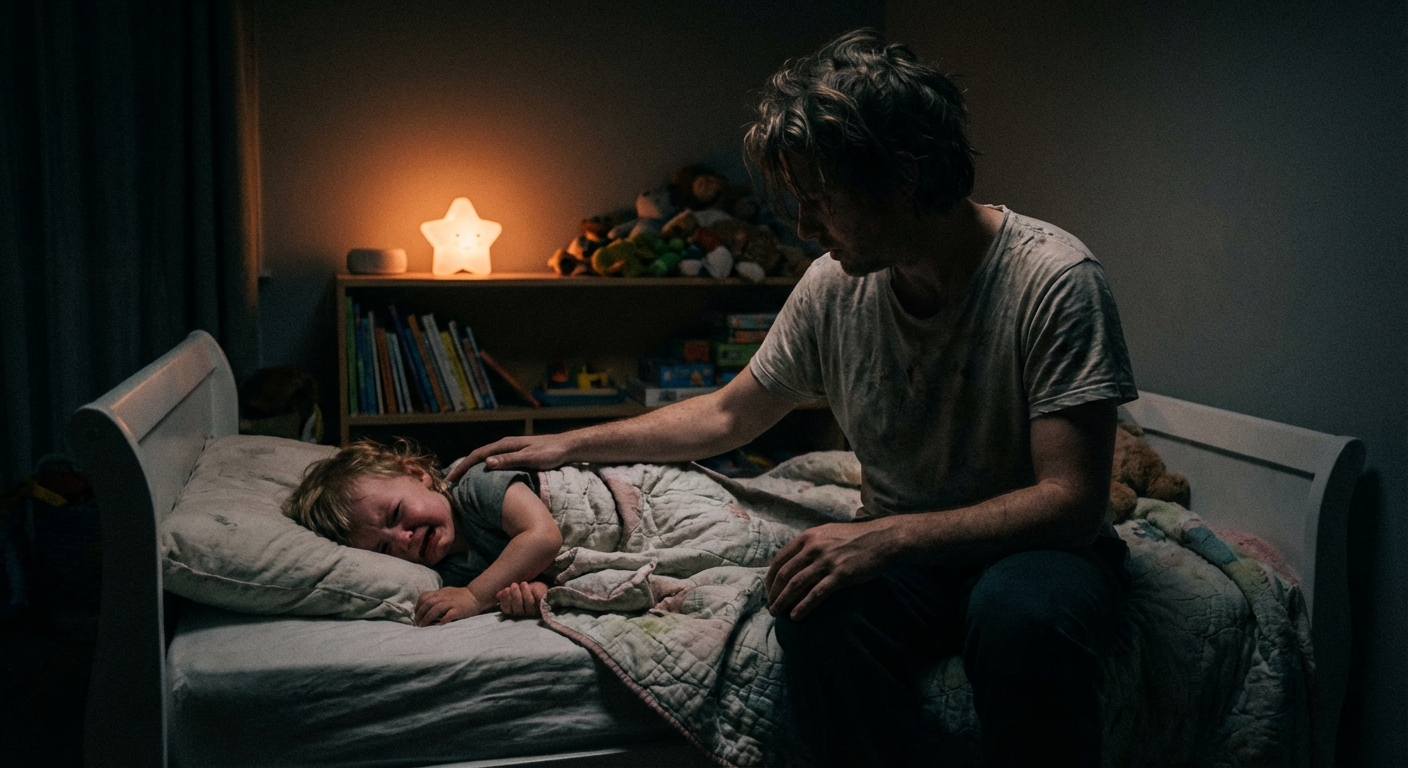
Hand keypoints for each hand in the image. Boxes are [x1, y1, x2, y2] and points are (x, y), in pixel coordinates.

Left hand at [415, 586, 482, 625]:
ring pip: (436, 608)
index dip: (418, 606)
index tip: (416, 615)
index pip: (424, 596)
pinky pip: (449, 615)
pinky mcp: (458, 609)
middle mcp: (444, 597)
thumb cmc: (459, 596)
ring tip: (422, 626)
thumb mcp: (446, 593)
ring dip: (427, 618)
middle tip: (417, 623)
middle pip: (428, 603)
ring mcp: (451, 603)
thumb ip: (436, 597)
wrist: (476, 596)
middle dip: (420, 614)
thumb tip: (424, 606)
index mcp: (440, 593)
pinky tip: (439, 625)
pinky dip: (443, 620)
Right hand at [447, 436, 572, 481]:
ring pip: (486, 459)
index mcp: (505, 445)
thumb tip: (486, 463)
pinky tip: (484, 480)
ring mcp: (510, 450)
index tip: (450, 480)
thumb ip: (509, 460)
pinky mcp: (516, 455)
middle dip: (463, 468)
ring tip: (463, 483)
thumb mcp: (530, 458)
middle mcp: (505, 445)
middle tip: (451, 484)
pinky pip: (495, 462)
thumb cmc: (550, 453)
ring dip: (473, 469)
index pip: (477, 455)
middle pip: (478, 456)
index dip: (462, 467)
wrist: (567, 447)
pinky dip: (485, 470)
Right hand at [496, 581, 548, 616]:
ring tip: (523, 583)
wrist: (539, 587)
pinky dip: (536, 593)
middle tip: (514, 585)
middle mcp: (523, 613)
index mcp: (513, 610)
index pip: (507, 609)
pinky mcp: (543, 605)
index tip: (506, 589)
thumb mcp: (513, 589)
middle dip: (515, 596)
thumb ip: (506, 593)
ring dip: (525, 594)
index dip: (505, 600)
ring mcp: (534, 610)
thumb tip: (497, 595)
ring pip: (529, 605)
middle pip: (518, 608)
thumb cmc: (524, 588)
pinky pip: (539, 600)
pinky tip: (533, 587)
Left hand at [765, 518, 898, 620]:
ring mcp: (827, 561)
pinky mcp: (840, 575)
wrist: (882, 539)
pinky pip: (816, 593)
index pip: (780, 559)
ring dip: (783, 601)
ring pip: (796, 584)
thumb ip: (809, 544)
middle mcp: (814, 547)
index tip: (768, 590)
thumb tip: (793, 561)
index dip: (770, 577)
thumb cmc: (854, 537)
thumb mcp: (826, 533)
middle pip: (785, 574)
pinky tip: (795, 616)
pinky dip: (803, 606)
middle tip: (770, 606)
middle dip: (774, 593)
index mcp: (808, 537)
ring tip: (777, 613)